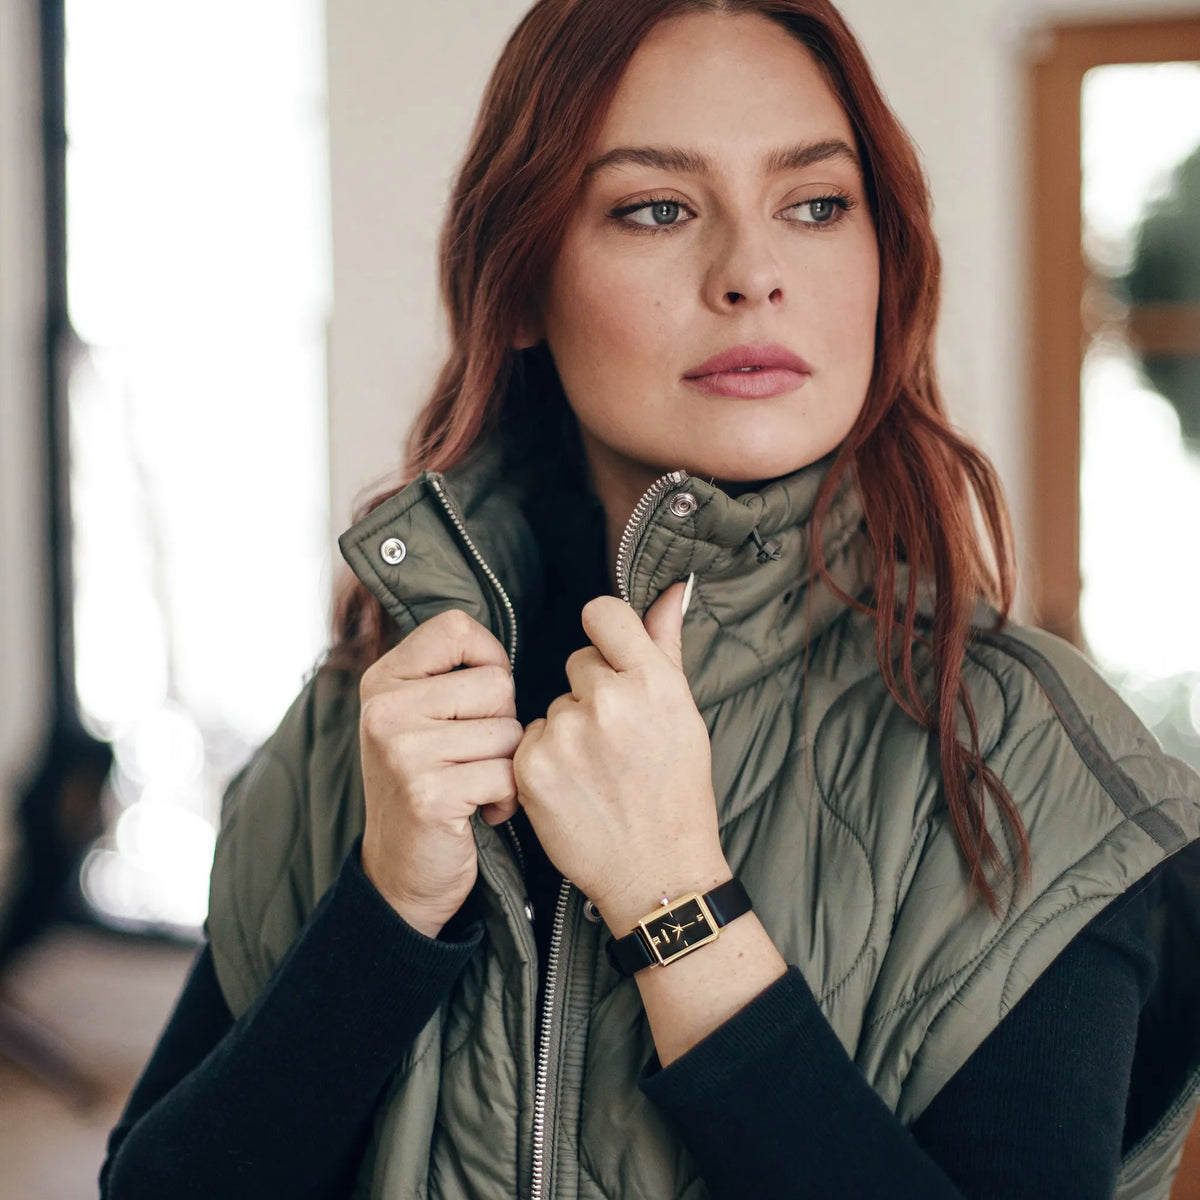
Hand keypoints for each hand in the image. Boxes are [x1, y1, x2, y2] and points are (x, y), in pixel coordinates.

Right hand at [358, 608, 522, 936]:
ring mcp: (403, 750)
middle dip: (502, 723)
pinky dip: (507, 798)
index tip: (482, 698)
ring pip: (509, 731)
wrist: (400, 873)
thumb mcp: (421, 718)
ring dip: (507, 764)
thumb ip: (450, 676)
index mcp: (384, 680)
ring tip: (473, 785)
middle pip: (497, 683)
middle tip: (471, 757)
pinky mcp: (428, 793)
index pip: (456, 627)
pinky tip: (480, 811)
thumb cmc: (428, 785)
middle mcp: (385, 709)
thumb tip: (506, 644)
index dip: (489, 658)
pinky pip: (507, 774)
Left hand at [513, 581, 728, 931]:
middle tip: (616, 739)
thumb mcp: (685, 714)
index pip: (603, 614)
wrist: (657, 871)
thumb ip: (666, 644)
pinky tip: (572, 788)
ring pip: (552, 704)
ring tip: (597, 771)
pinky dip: (544, 760)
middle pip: (576, 662)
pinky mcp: (532, 768)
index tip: (610, 660)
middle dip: (590, 691)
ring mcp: (567, 735)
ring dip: (567, 728)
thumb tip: (673, 588)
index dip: (605, 636)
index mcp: (654, 682)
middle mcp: (609, 702)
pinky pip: (530, 738)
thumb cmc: (677, 790)